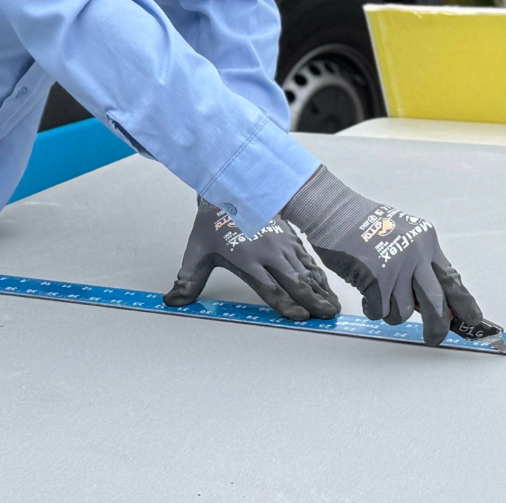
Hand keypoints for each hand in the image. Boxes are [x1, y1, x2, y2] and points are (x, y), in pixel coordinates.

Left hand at [163, 198, 340, 320]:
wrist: (229, 187)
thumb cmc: (213, 221)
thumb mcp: (196, 251)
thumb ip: (188, 280)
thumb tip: (172, 301)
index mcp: (248, 259)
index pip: (271, 288)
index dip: (287, 305)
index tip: (300, 318)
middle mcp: (269, 252)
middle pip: (296, 281)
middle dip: (313, 301)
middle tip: (327, 316)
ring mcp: (282, 243)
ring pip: (306, 271)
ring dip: (320, 289)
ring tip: (332, 307)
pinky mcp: (290, 236)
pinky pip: (307, 259)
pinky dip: (318, 274)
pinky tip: (325, 286)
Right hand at [282, 165, 484, 343]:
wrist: (334, 212)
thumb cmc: (363, 224)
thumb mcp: (402, 237)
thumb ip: (418, 266)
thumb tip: (432, 302)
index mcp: (426, 242)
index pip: (453, 280)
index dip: (465, 305)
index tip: (474, 320)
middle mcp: (416, 254)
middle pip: (436, 303)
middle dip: (437, 327)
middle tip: (434, 338)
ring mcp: (396, 266)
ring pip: (403, 311)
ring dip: (390, 311)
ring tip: (378, 293)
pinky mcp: (375, 278)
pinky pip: (378, 310)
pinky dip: (371, 307)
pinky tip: (365, 290)